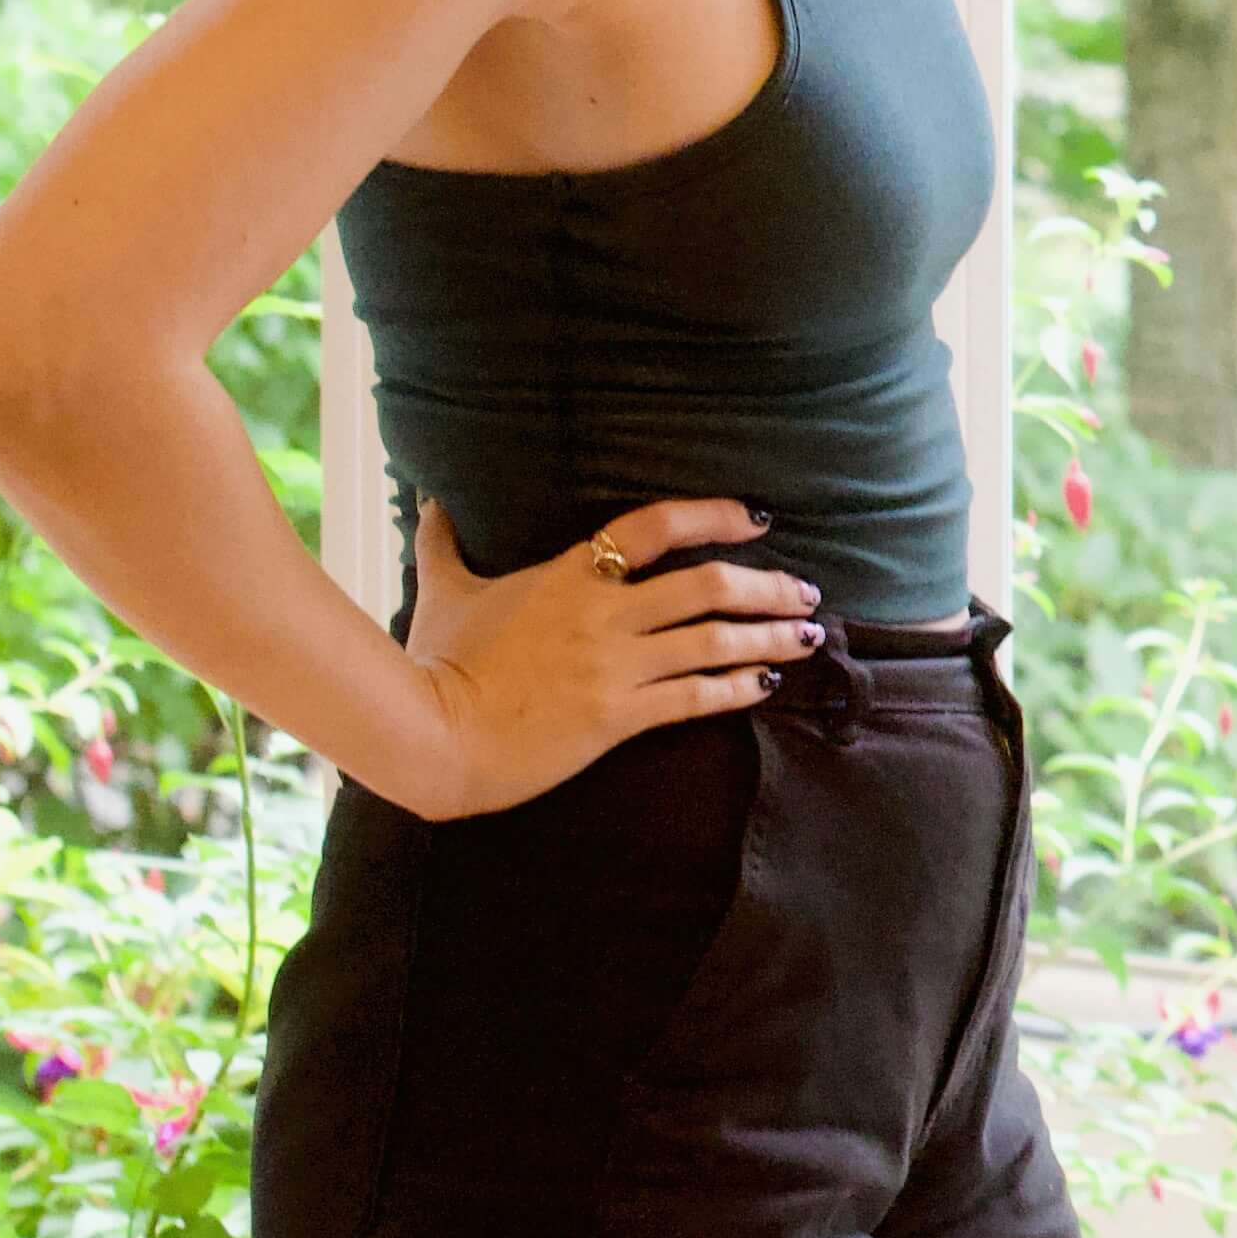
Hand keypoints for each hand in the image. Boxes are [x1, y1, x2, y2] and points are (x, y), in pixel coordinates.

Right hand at [388, 494, 821, 818]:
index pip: (655, 526)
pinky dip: (739, 687)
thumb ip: (443, 542)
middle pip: (708, 585)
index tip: (758, 518)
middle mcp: (602, 614)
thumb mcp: (442, 591)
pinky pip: (696, 698)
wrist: (432, 738)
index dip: (715, 515)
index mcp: (568, 576)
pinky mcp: (618, 717)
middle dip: (768, 586)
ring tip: (810, 635)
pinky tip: (768, 684)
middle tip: (805, 589)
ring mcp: (614, 666)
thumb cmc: (437, 663)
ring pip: (715, 641)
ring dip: (771, 636)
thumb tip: (427, 498)